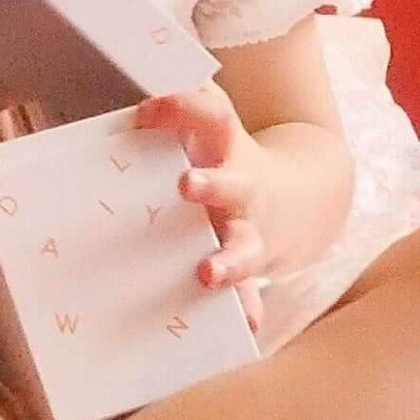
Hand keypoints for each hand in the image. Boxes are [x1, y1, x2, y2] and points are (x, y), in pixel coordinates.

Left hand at [134, 83, 267, 333]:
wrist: (304, 203)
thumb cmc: (229, 164)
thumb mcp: (211, 135)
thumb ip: (170, 118)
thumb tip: (115, 91)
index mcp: (227, 148)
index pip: (209, 116)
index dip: (181, 109)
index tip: (145, 112)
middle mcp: (243, 189)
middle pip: (232, 183)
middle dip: (211, 186)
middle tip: (185, 185)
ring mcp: (253, 232)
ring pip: (244, 246)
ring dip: (228, 260)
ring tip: (207, 274)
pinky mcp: (255, 268)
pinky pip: (251, 295)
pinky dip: (247, 311)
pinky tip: (247, 329)